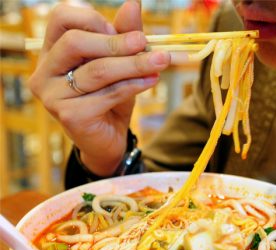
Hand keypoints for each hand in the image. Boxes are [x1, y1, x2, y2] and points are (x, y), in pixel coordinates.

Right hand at [28, 1, 170, 175]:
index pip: (61, 19)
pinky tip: (151, 80)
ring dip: (133, 64)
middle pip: (76, 43)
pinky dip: (133, 85)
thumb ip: (123, 35)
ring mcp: (53, 95)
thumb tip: (133, 3)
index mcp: (51, 51)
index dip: (92, 19)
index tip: (120, 29)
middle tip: (145, 42)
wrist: (109, 140)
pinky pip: (107, 94)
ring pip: (97, 71)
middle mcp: (45, 71)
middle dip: (115, 42)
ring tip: (160, 61)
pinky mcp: (69, 116)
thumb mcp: (119, 63)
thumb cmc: (111, 97)